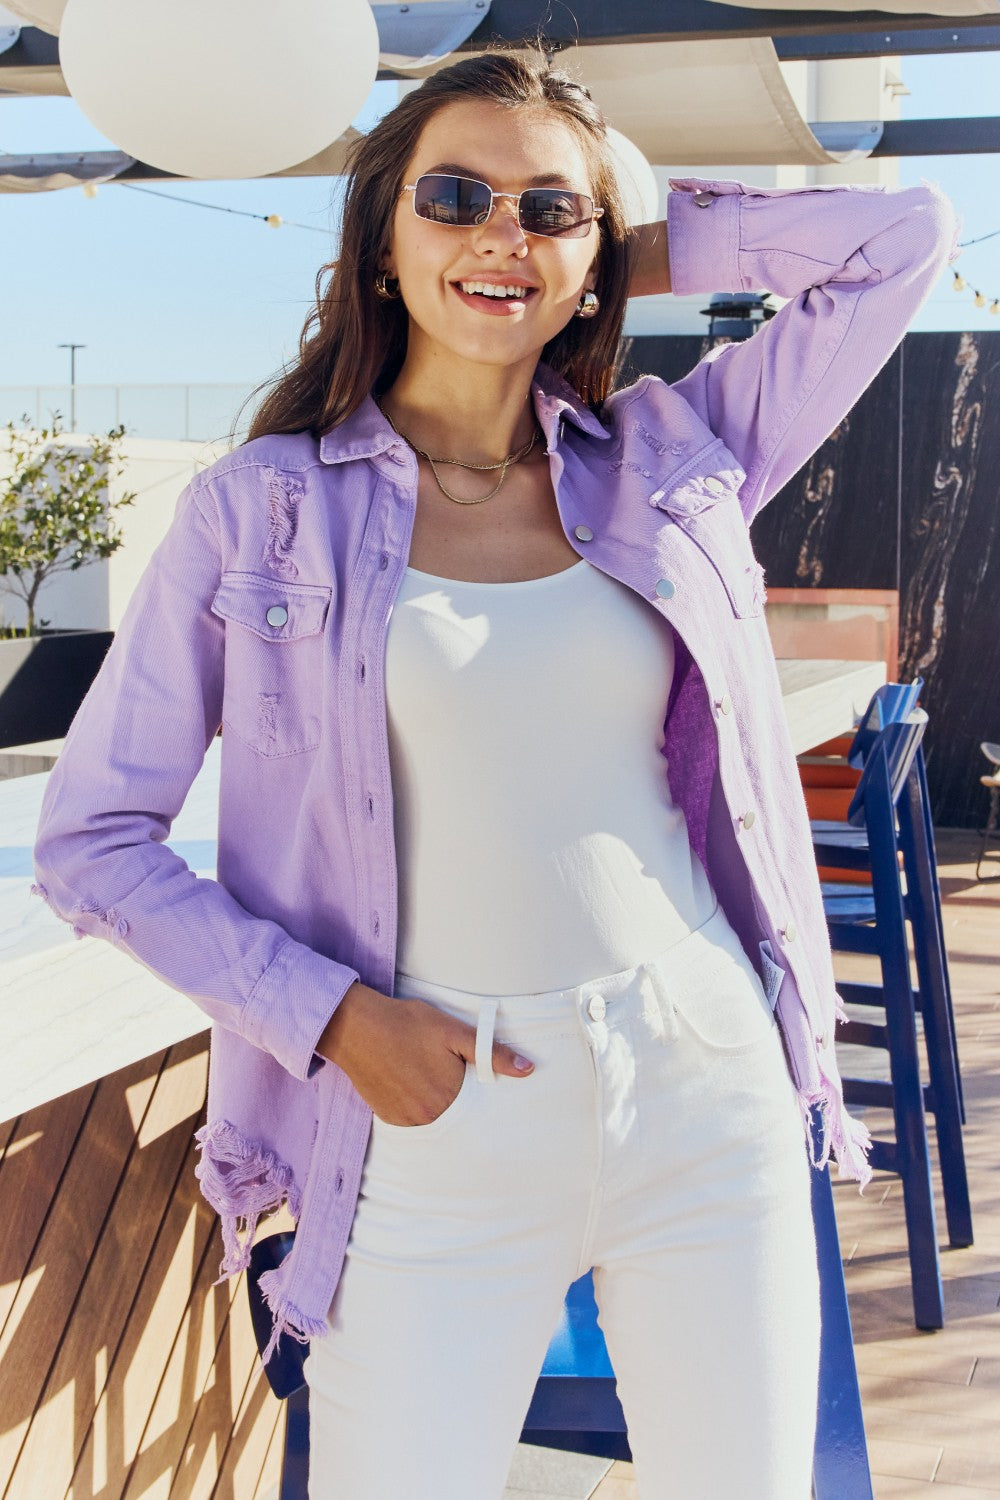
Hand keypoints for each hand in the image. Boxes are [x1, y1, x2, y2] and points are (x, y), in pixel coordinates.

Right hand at [317, 981, 533, 1126]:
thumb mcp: (453, 1032)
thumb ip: (490, 1053)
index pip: (476, 1108)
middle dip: (457, 1097)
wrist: (356, 1027)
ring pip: (433, 1118)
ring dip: (436, 1103)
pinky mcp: (386, 1117)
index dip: (478, 1093)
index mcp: (448, 1100)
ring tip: (425, 1073)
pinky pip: (412, 1119)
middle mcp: (426, 1119)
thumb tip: (527, 1070)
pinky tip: (410, 1081)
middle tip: (442, 1071)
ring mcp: (404, 1121)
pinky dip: (415, 1105)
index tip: (473, 1081)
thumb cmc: (407, 1024)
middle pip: (455, 1115)